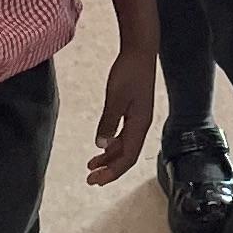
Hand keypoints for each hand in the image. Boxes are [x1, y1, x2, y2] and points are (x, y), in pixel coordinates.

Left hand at [88, 35, 157, 183]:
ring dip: (110, 158)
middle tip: (91, 179)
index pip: (128, 157)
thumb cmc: (128, 72)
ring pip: (125, 146)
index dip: (112, 171)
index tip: (95, 180)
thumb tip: (101, 145)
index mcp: (139, 125)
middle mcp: (141, 125)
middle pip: (127, 156)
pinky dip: (113, 145)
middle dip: (110, 169)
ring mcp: (139, 118)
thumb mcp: (115, 99)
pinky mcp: (134, 111)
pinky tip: (102, 146)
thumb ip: (108, 123)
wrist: (140, 52)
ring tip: (92, 165)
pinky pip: (124, 135)